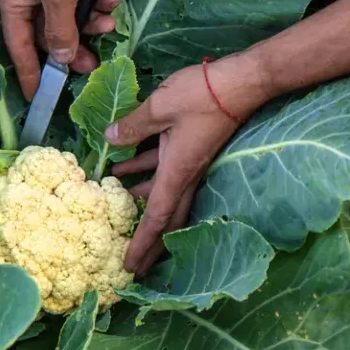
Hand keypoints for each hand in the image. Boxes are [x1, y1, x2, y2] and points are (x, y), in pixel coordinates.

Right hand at [0, 0, 123, 98]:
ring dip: (93, 24)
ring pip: (72, 19)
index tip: (37, 99)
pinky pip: (85, 0)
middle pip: (49, 36)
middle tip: (94, 66)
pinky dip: (101, 2)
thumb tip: (60, 58)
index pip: (18, 47)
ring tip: (110, 23)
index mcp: (12, 0)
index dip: (29, 74)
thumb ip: (60, 31)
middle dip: (74, 48)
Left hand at [107, 53, 271, 274]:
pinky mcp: (190, 148)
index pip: (156, 218)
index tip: (129, 267)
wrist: (240, 83)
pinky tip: (121, 168)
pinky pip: (163, 169)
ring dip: (140, 204)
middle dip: (149, 242)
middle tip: (132, 263)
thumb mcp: (160, 107)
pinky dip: (143, 173)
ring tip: (117, 213)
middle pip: (165, 218)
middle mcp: (185, 174)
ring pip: (163, 193)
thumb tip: (109, 139)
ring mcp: (189, 162)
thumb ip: (132, 125)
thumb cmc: (202, 95)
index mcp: (178, 172)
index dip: (142, 244)